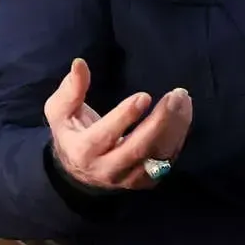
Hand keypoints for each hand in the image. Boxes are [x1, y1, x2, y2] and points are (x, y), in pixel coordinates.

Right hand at [44, 58, 192, 190]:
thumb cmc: (70, 133)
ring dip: (175, 127)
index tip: (144, 96)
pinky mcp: (145, 181)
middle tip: (175, 96)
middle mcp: (108, 169)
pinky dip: (178, 137)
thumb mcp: (60, 111)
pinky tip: (183, 114)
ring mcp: (129, 178)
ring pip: (157, 156)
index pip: (106, 135)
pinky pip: (166, 161)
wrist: (77, 172)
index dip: (125, 116)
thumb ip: (71, 89)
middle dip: (160, 122)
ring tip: (183, 100)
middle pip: (138, 148)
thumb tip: (80, 63)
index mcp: (84, 151)